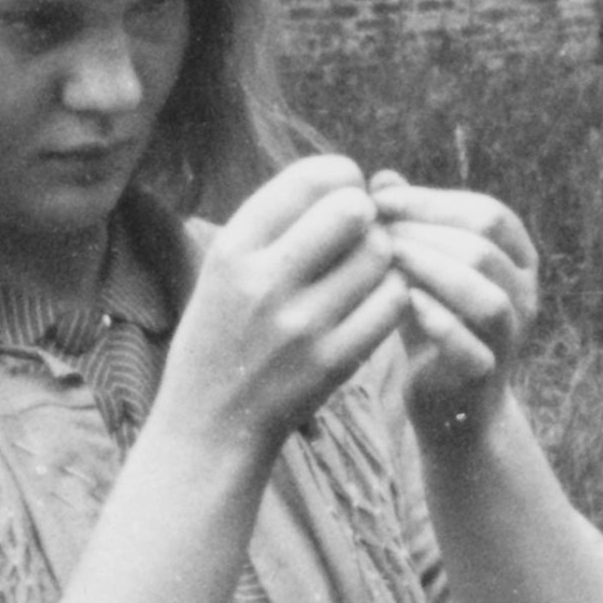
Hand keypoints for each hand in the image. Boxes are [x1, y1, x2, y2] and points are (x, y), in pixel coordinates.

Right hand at [153, 155, 404, 456]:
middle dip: (366, 215)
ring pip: (380, 256)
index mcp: (232, 249)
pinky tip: (373, 301)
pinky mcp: (334, 362)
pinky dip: (391, 294)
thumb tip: (349, 179)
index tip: (343, 194)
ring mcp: (301, 325)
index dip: (341, 177)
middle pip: (352, 210)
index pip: (308, 179)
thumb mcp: (223, 271)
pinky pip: (392, 303)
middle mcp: (264, 282)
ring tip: (364, 270)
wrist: (210, 425)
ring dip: (383, 256)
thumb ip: (275, 224)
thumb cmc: (223, 335)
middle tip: (360, 233)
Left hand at [372, 179, 539, 438]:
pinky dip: (439, 324)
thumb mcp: (419, 266)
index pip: (488, 214)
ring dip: (434, 272)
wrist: (444, 397)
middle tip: (375, 230)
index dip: (433, 202)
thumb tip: (382, 178)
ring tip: (387, 260)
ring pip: (488, 297)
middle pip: (487, 248)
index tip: (379, 200)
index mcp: (519, 258)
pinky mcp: (489, 376)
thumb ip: (408, 223)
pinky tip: (405, 304)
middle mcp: (526, 295)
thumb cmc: (431, 320)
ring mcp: (514, 338)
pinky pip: (473, 348)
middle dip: (427, 233)